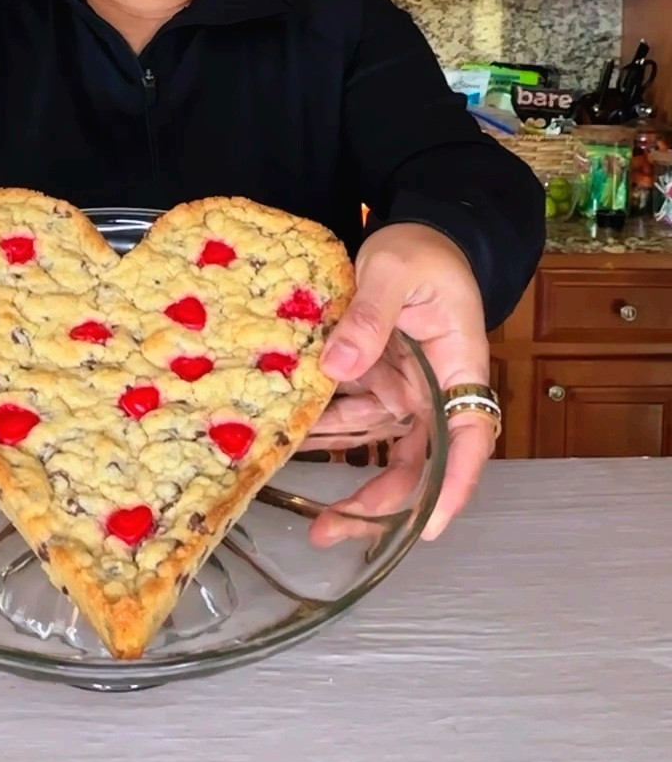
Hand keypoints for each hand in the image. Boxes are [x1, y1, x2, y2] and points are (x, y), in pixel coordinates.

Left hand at [316, 223, 494, 543]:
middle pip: (418, 462)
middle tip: (330, 529)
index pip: (470, 437)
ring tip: (306, 513)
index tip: (431, 526)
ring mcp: (405, 391)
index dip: (454, 485)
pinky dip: (325, 437)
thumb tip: (338, 366)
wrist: (417, 232)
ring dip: (347, 483)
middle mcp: (435, 391)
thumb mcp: (394, 270)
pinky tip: (291, 450)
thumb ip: (370, 315)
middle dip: (380, 504)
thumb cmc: (421, 249)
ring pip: (379, 451)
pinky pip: (352, 420)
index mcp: (459, 367)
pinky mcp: (376, 382)